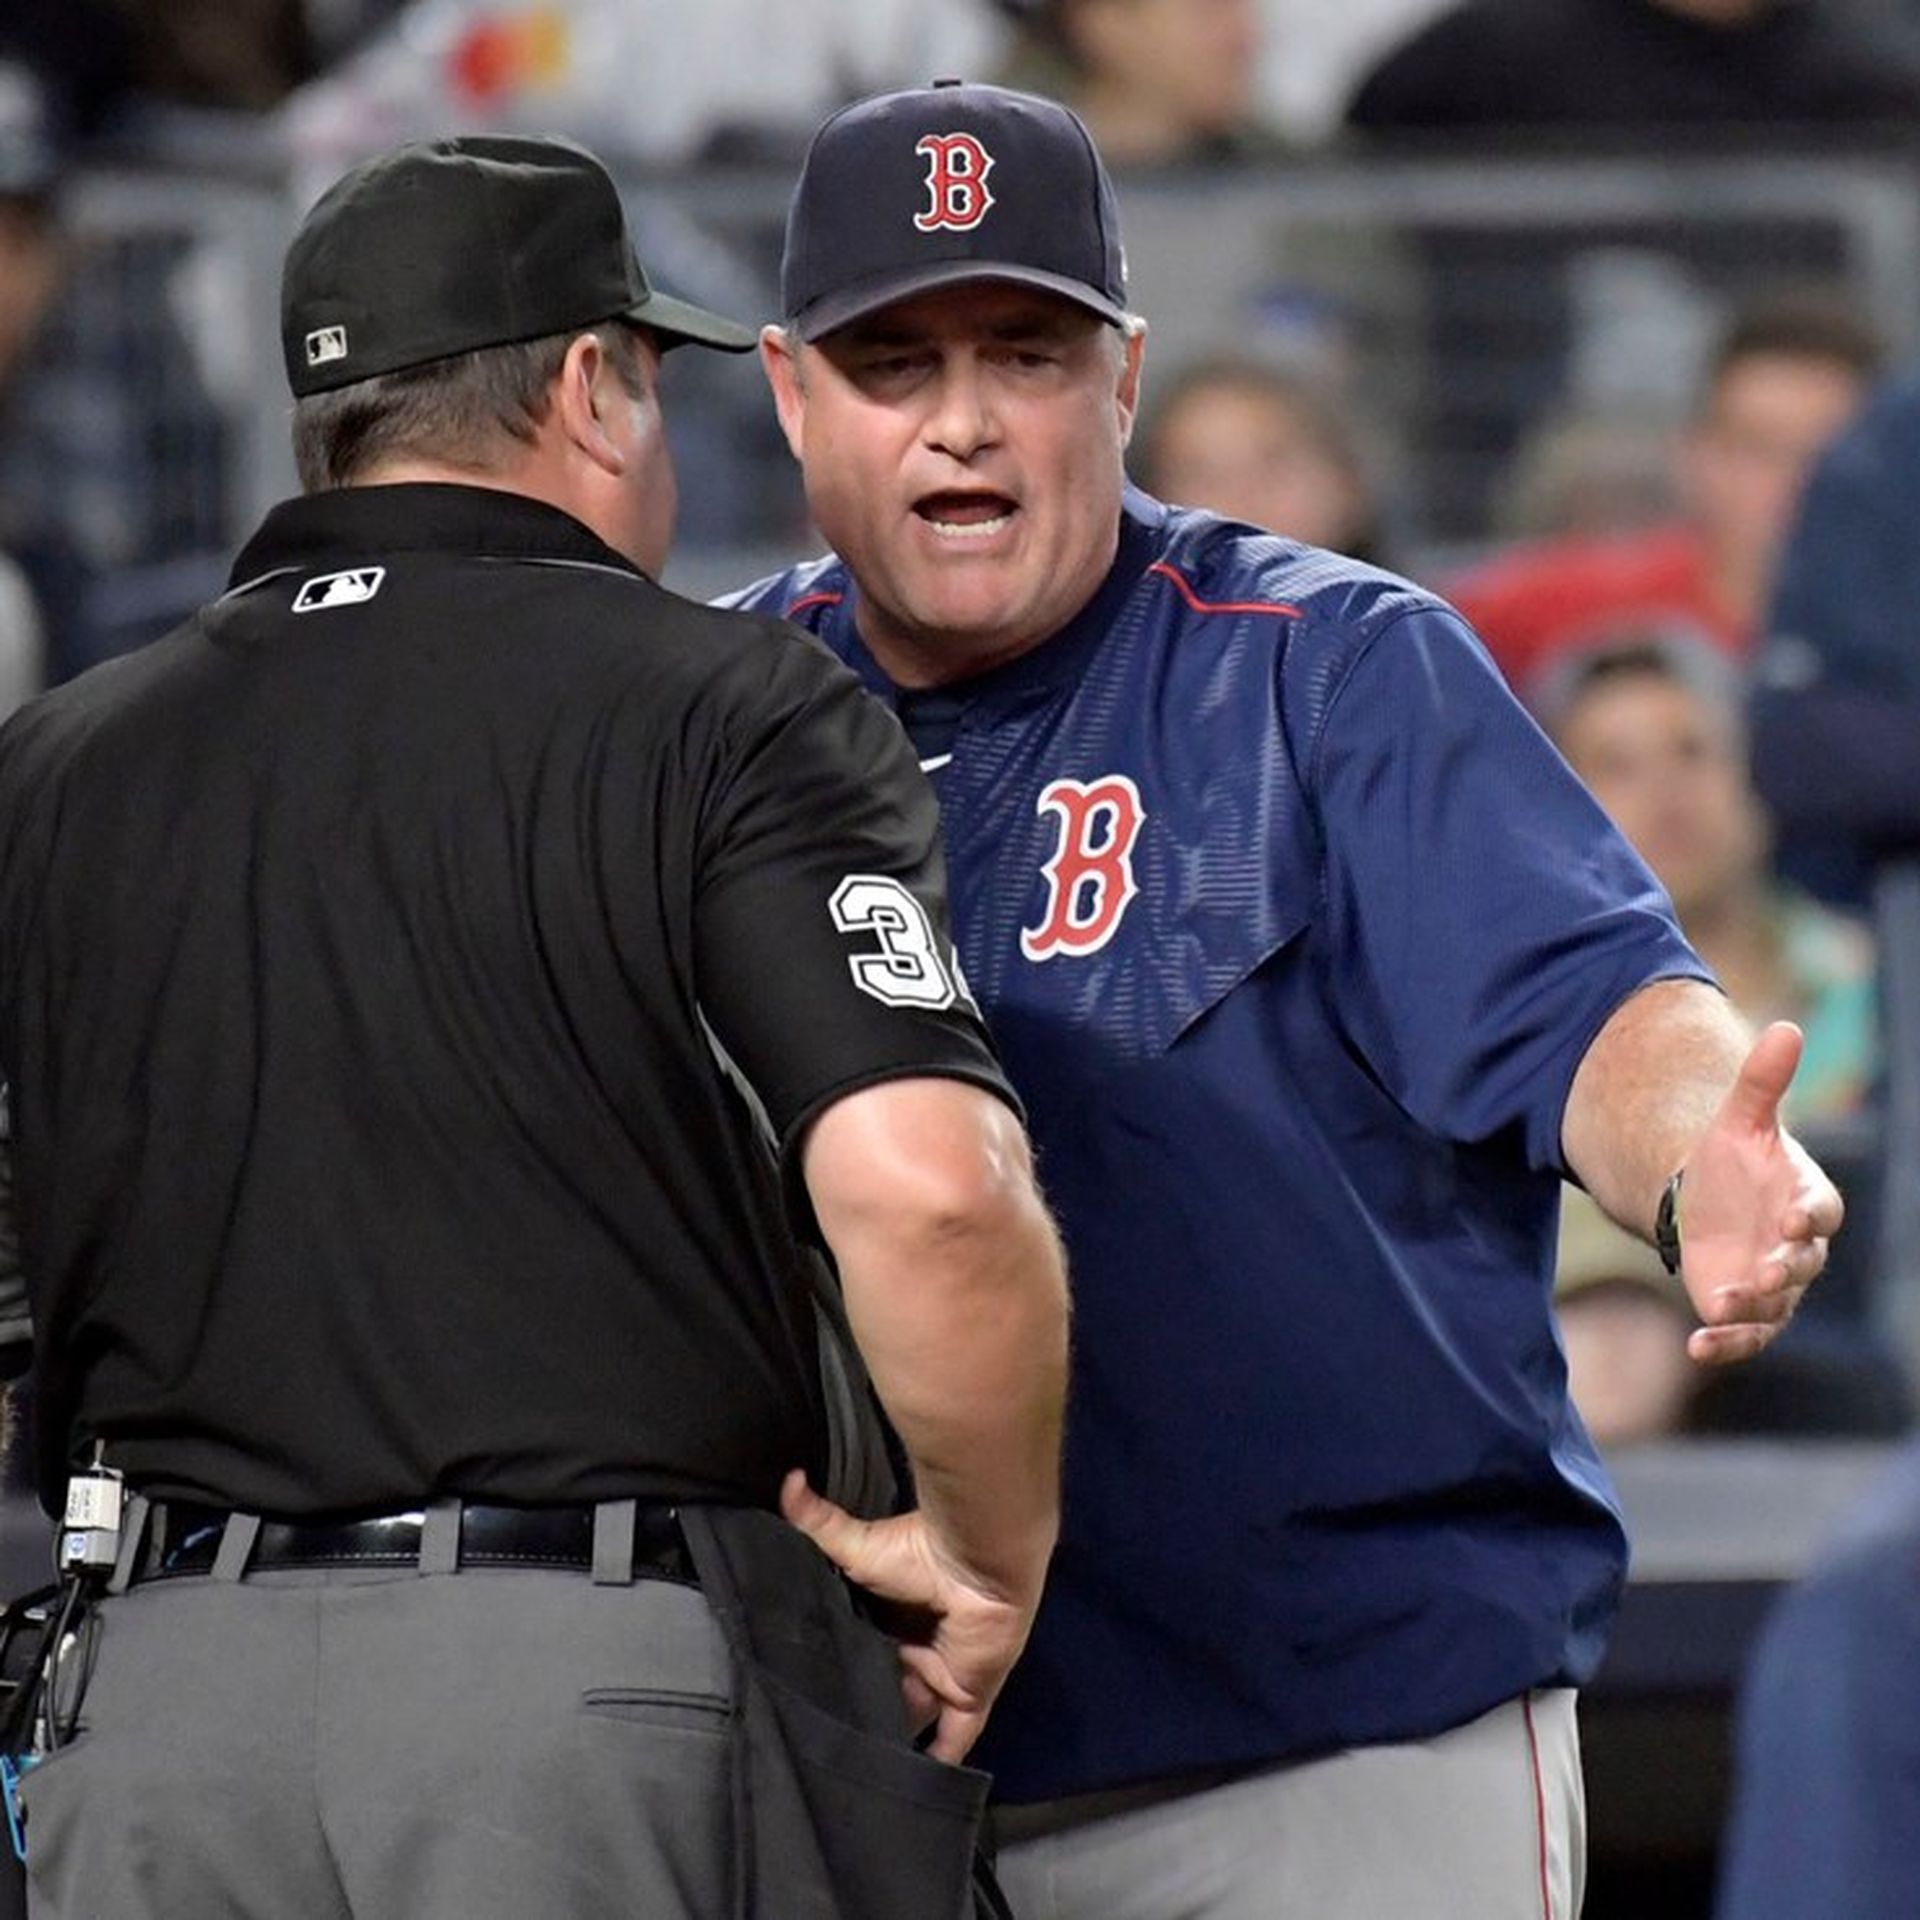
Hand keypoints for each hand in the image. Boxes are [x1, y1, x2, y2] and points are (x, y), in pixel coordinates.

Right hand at [779, 1469, 1035, 1762]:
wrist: (977, 1559)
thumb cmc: (917, 1553)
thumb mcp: (856, 1545)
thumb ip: (818, 1520)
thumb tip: (787, 1478)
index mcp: (891, 1616)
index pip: (862, 1651)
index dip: (842, 1671)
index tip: (808, 1696)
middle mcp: (916, 1648)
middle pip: (885, 1689)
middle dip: (865, 1708)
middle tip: (827, 1743)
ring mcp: (944, 1674)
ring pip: (914, 1718)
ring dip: (894, 1738)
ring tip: (855, 1773)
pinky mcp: (969, 1697)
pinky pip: (956, 1740)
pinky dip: (941, 1764)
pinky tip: (916, 1788)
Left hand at [1677, 1021, 1844, 1365]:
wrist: (1702, 1200)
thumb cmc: (1731, 1160)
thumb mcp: (1740, 1119)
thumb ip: (1762, 1083)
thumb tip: (1786, 1028)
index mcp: (1804, 1198)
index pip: (1822, 1210)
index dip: (1812, 1215)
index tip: (1795, 1218)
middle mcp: (1797, 1246)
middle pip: (1804, 1263)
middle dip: (1788, 1268)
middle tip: (1767, 1267)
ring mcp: (1774, 1282)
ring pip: (1776, 1305)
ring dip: (1753, 1307)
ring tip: (1720, 1302)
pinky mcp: (1746, 1310)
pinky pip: (1746, 1336)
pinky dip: (1725, 1344)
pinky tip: (1695, 1346)